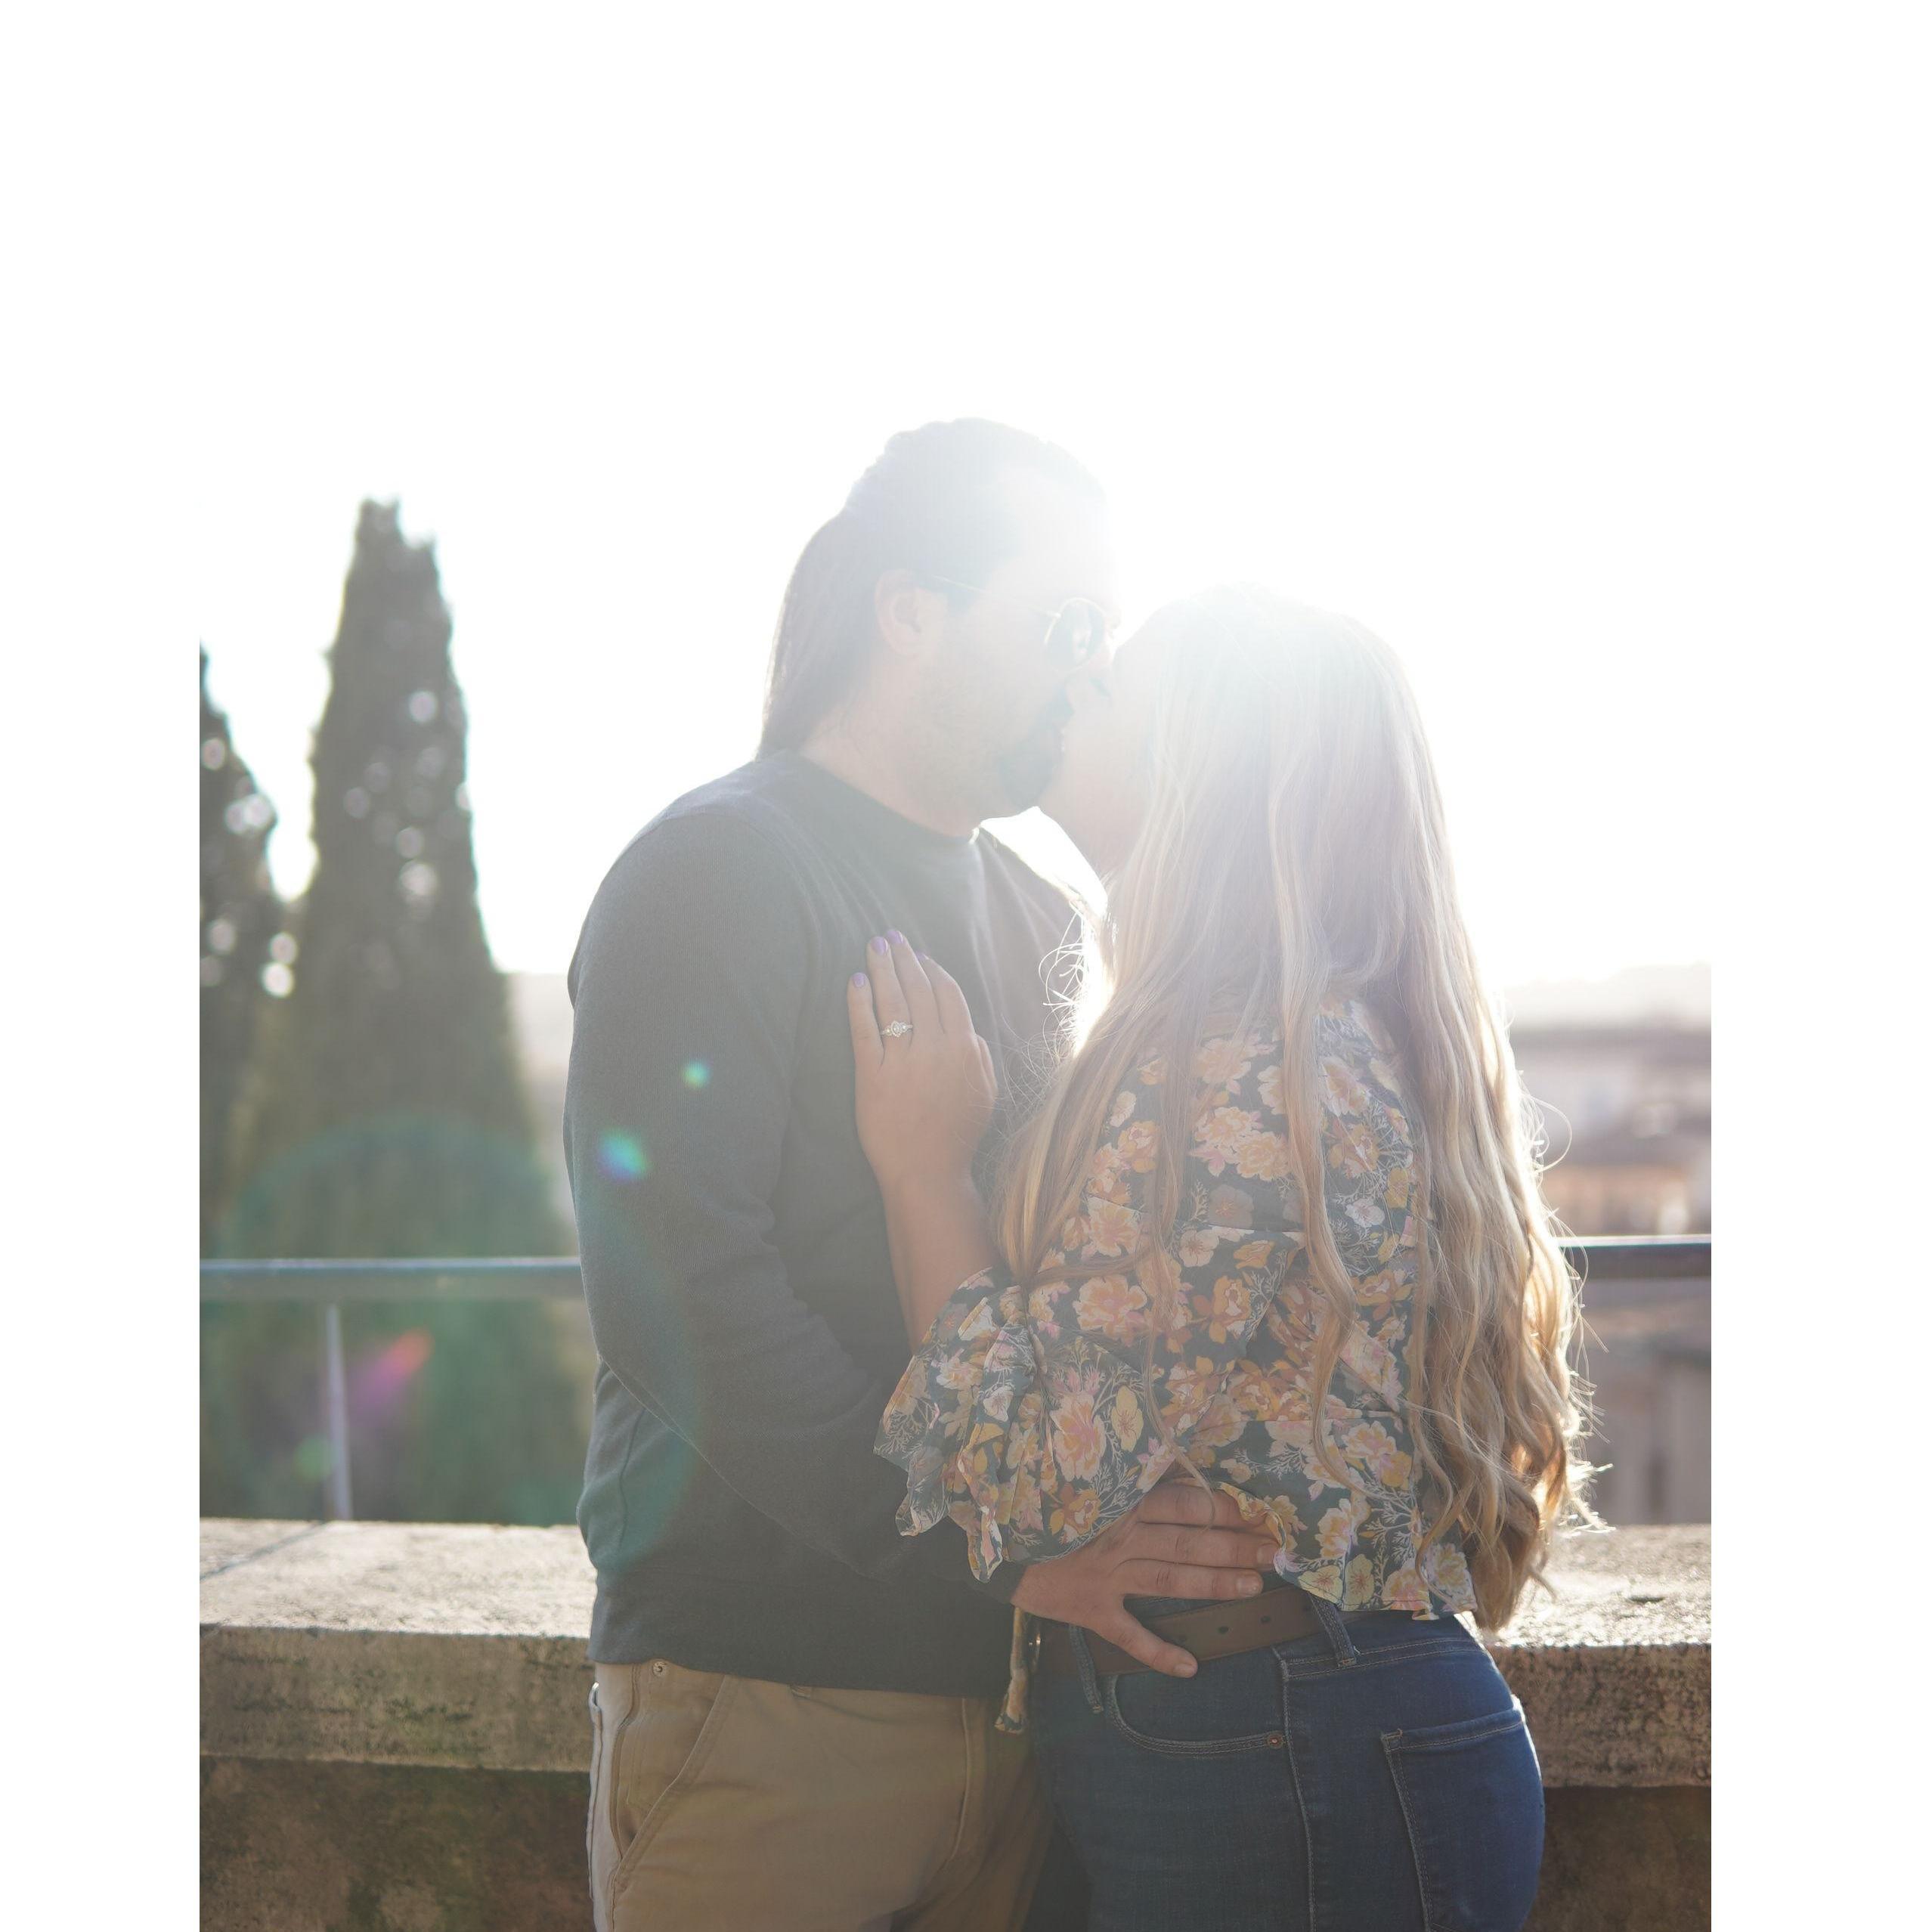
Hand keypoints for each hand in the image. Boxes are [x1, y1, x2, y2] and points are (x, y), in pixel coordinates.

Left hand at [847, 933, 996, 1191]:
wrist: (928, 1172)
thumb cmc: (957, 1135)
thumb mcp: (985, 1092)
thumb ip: (978, 1055)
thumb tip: (966, 1028)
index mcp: (965, 1048)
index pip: (948, 995)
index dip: (933, 970)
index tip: (919, 955)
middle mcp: (935, 1048)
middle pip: (918, 990)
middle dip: (904, 959)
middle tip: (891, 936)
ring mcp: (903, 1061)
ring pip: (892, 1002)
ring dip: (882, 968)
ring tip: (874, 945)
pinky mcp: (872, 1076)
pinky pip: (864, 1030)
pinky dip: (859, 1002)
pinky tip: (855, 981)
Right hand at [1010, 1480, 1280, 1678]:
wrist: (999, 1538)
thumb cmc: (1050, 1503)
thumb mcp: (1090, 1480)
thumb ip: (1135, 1477)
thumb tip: (1184, 1467)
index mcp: (1122, 1500)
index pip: (1184, 1503)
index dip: (1224, 1509)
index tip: (1258, 1512)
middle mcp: (1120, 1536)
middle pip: (1187, 1541)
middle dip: (1234, 1546)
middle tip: (1272, 1552)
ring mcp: (1107, 1575)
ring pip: (1170, 1580)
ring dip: (1213, 1584)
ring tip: (1252, 1588)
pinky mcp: (1091, 1609)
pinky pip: (1128, 1634)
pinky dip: (1157, 1652)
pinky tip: (1189, 1668)